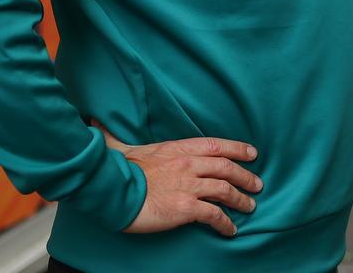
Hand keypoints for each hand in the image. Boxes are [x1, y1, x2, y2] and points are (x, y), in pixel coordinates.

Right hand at [96, 125, 260, 237]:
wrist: (113, 191)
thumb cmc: (118, 171)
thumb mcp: (124, 148)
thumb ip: (118, 139)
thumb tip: (95, 122)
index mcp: (180, 149)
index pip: (217, 145)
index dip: (238, 149)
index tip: (252, 153)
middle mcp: (190, 164)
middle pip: (227, 168)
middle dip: (246, 176)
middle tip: (257, 185)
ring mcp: (190, 185)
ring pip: (225, 190)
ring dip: (241, 200)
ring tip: (250, 206)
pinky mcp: (186, 207)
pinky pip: (214, 215)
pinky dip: (225, 222)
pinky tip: (230, 229)